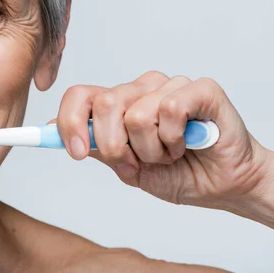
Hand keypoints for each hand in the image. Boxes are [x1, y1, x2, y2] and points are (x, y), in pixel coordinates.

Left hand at [54, 71, 270, 209]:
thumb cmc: (179, 174)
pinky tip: (189, 142)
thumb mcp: (125, 167)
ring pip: (136, 115)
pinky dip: (175, 139)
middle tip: (138, 161)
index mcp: (119, 104)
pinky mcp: (200, 89)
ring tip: (171, 153)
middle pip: (104, 104)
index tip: (77, 152)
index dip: (70, 122)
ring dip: (152, 150)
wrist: (223, 186)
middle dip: (115, 147)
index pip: (80, 96)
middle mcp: (141, 89)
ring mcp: (170, 85)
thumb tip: (50, 129)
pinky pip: (170, 109)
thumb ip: (94, 145)